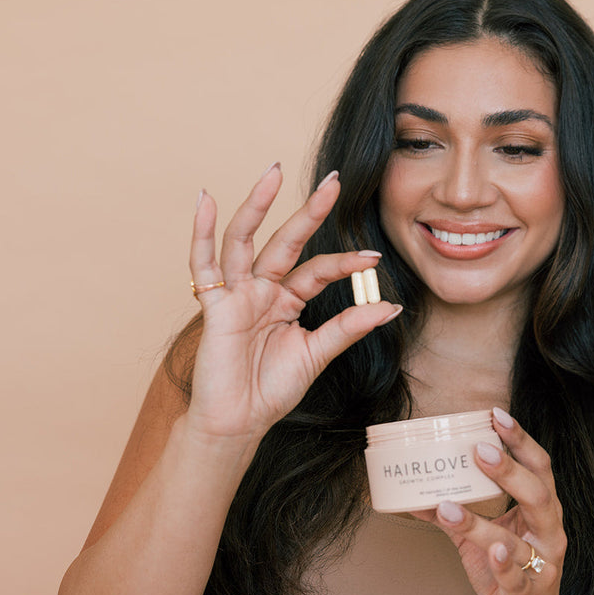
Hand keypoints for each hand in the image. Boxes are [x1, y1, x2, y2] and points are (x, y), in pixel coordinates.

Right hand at [186, 164, 400, 440]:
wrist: (239, 422)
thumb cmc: (272, 389)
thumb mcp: (317, 354)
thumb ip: (350, 327)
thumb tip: (391, 307)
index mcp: (287, 300)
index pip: (318, 269)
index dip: (345, 263)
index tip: (373, 258)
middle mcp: (262, 289)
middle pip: (286, 241)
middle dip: (308, 211)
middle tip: (332, 180)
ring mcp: (236, 294)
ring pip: (244, 240)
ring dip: (258, 205)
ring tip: (273, 171)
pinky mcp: (214, 307)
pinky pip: (204, 264)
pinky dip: (202, 232)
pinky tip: (206, 200)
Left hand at [413, 408, 569, 594]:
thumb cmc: (508, 576)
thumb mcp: (481, 541)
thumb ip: (455, 517)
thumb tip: (414, 496)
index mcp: (543, 512)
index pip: (539, 468)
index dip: (521, 441)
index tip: (496, 415)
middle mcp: (550, 534)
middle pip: (538, 495)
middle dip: (510, 471)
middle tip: (479, 449)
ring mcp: (543, 565)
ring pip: (517, 539)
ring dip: (482, 523)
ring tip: (450, 505)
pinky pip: (517, 576)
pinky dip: (503, 562)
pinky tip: (491, 550)